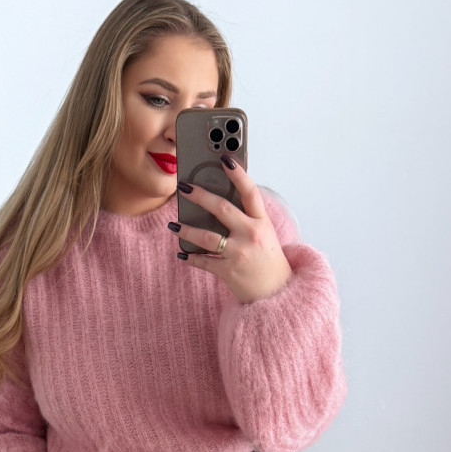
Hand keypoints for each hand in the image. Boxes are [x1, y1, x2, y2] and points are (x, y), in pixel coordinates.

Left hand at [172, 155, 292, 303]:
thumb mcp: (264, 233)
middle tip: (183, 188)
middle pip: (222, 208)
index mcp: (262, 222)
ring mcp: (239, 253)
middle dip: (199, 196)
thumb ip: (246, 218)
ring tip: (174, 225)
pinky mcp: (229, 271)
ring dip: (186, 230)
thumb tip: (218, 202)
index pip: (249, 192)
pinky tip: (182, 254)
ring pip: (206, 236)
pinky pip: (204, 261)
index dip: (238, 174)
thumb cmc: (268, 260)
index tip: (225, 159)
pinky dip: (191, 258)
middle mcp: (251, 234)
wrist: (277, 292)